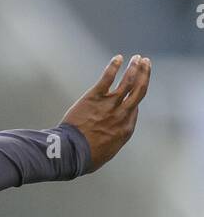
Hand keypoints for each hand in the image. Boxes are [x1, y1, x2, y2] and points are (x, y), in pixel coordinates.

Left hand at [61, 55, 150, 172]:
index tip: (134, 89)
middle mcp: (122, 114)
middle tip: (146, 63)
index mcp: (126, 128)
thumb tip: (116, 133)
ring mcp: (109, 105)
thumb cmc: (85, 158)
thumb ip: (115, 140)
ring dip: (134, 68)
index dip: (134, 98)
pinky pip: (107, 78)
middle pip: (139, 90)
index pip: (135, 107)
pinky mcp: (94, 97)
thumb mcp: (107, 153)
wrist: (70, 154)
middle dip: (144, 74)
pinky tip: (118, 58)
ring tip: (137, 58)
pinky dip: (114, 66)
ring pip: (127, 81)